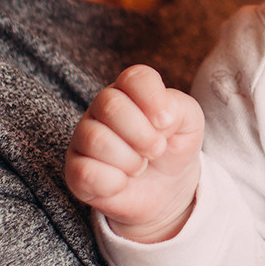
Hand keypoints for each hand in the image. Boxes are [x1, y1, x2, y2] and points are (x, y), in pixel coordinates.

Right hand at [64, 65, 205, 244]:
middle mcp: (101, 107)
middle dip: (143, 135)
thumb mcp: (189, 122)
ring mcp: (84, 137)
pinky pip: (85, 172)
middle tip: (156, 150)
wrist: (166, 187)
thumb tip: (161, 117)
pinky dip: (113, 182)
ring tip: (140, 166)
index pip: (135, 78)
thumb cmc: (173, 145)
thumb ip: (180, 108)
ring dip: (130, 161)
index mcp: (130, 89)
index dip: (154, 101)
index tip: (167, 124)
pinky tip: (122, 182)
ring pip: (96, 139)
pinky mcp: (75, 169)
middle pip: (111, 106)